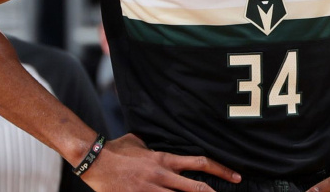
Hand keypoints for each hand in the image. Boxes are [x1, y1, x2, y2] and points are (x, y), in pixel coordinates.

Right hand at [80, 133, 240, 191]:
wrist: (94, 159)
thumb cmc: (116, 149)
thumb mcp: (141, 142)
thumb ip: (154, 145)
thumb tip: (161, 142)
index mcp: (165, 159)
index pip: (201, 163)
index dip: (221, 170)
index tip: (236, 176)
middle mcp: (161, 175)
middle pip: (195, 188)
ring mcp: (149, 190)